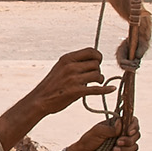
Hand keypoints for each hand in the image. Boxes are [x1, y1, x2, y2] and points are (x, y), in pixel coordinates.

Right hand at [0, 49, 114, 150]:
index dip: (98, 56)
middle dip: (98, 70)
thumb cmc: (52, 85)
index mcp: (67, 59)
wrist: (40, 100)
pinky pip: (97, 89)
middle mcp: (71, 67)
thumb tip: (93, 60)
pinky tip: (111, 89)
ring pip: (98, 75)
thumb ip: (74, 63)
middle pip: (96, 64)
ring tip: (95, 84)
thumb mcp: (60, 68)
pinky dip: (106, 89)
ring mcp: (74, 79)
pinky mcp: (76, 92)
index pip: (91, 51)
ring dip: (100, 80)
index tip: (97, 62)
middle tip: (93, 77)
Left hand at [66, 115, 139, 150]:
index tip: (128, 132)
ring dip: (126, 149)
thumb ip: (110, 128)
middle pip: (136, 135)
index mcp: (118, 124)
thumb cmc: (89, 139)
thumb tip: (121, 123)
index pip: (133, 121)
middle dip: (129, 140)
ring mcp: (123, 145)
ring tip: (114, 150)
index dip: (134, 126)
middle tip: (118, 142)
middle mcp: (123, 133)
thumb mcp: (98, 131)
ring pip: (134, 147)